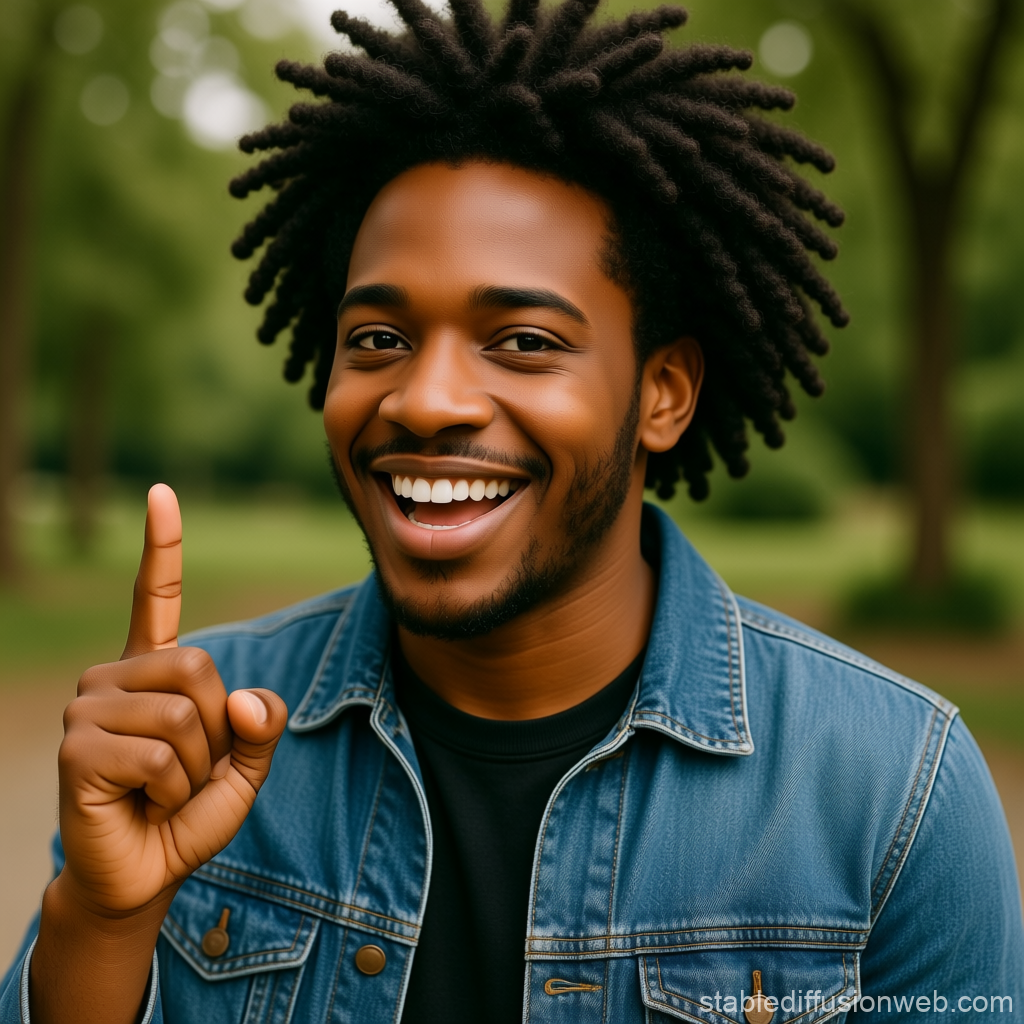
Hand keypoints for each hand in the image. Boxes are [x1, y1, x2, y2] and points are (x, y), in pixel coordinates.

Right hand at [55, 484, 287, 915]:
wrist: (143, 875)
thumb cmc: (188, 813)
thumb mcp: (245, 768)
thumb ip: (263, 727)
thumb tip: (249, 700)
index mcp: (154, 670)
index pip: (155, 597)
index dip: (162, 546)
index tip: (163, 492)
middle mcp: (114, 676)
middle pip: (201, 668)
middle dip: (218, 732)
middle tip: (189, 771)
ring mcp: (89, 708)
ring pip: (186, 716)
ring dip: (197, 769)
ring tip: (165, 790)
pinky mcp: (77, 748)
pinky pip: (163, 756)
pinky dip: (174, 790)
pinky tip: (144, 803)